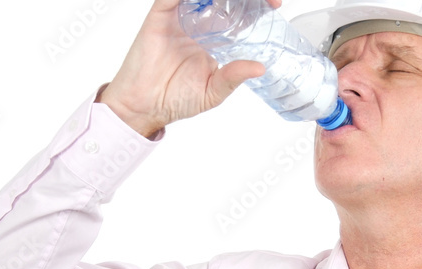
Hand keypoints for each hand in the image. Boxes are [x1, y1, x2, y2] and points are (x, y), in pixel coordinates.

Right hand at [98, 0, 281, 137]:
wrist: (145, 106)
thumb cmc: (174, 99)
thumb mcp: (213, 91)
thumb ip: (233, 76)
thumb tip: (259, 68)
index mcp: (213, 35)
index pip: (239, 9)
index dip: (257, 3)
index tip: (275, 5)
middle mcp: (198, 21)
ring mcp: (180, 14)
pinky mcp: (161, 13)